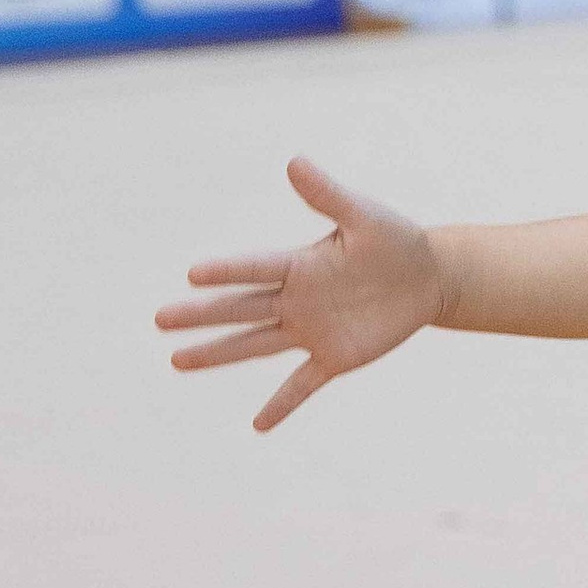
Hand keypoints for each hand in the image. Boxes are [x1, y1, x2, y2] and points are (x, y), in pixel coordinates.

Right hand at [155, 156, 442, 430]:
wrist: (427, 276)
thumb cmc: (393, 239)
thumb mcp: (363, 216)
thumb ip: (328, 195)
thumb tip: (294, 161)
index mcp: (299, 264)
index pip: (255, 268)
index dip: (228, 272)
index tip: (192, 274)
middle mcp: (295, 299)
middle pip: (241, 310)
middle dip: (202, 316)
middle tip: (160, 319)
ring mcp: (310, 331)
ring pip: (255, 345)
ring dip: (218, 354)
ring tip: (176, 361)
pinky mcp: (334, 357)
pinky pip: (302, 384)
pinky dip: (281, 404)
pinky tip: (258, 425)